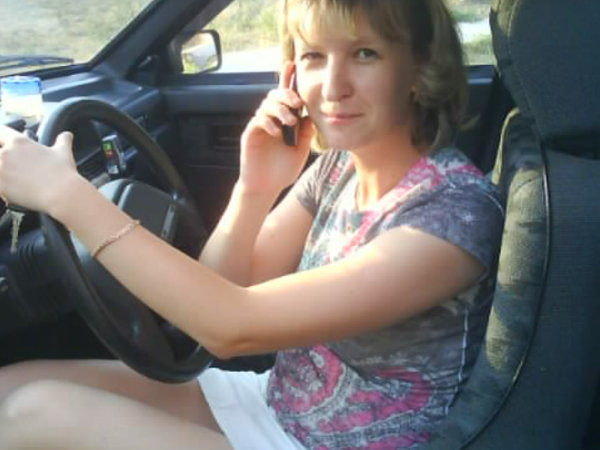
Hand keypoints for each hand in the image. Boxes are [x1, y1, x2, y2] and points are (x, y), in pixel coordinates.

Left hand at [0, 125, 81, 212]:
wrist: (62, 194)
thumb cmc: (63, 173)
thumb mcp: (63, 152)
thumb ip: (62, 140)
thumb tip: (67, 135)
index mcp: (19, 142)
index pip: (0, 131)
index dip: (2, 138)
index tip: (5, 143)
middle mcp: (6, 153)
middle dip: (2, 155)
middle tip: (13, 166)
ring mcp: (0, 169)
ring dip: (3, 172)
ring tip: (15, 179)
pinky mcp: (0, 185)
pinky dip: (4, 186)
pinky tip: (13, 190)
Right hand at [239, 61, 313, 194]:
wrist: (266, 188)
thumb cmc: (282, 171)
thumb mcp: (301, 150)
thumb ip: (306, 133)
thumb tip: (311, 115)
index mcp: (284, 121)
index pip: (285, 97)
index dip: (287, 79)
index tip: (292, 65)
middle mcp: (271, 120)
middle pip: (274, 95)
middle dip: (286, 94)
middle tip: (297, 103)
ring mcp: (260, 126)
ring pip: (266, 105)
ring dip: (280, 109)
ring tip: (289, 122)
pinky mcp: (250, 134)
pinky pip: (258, 120)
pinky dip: (269, 123)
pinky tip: (277, 132)